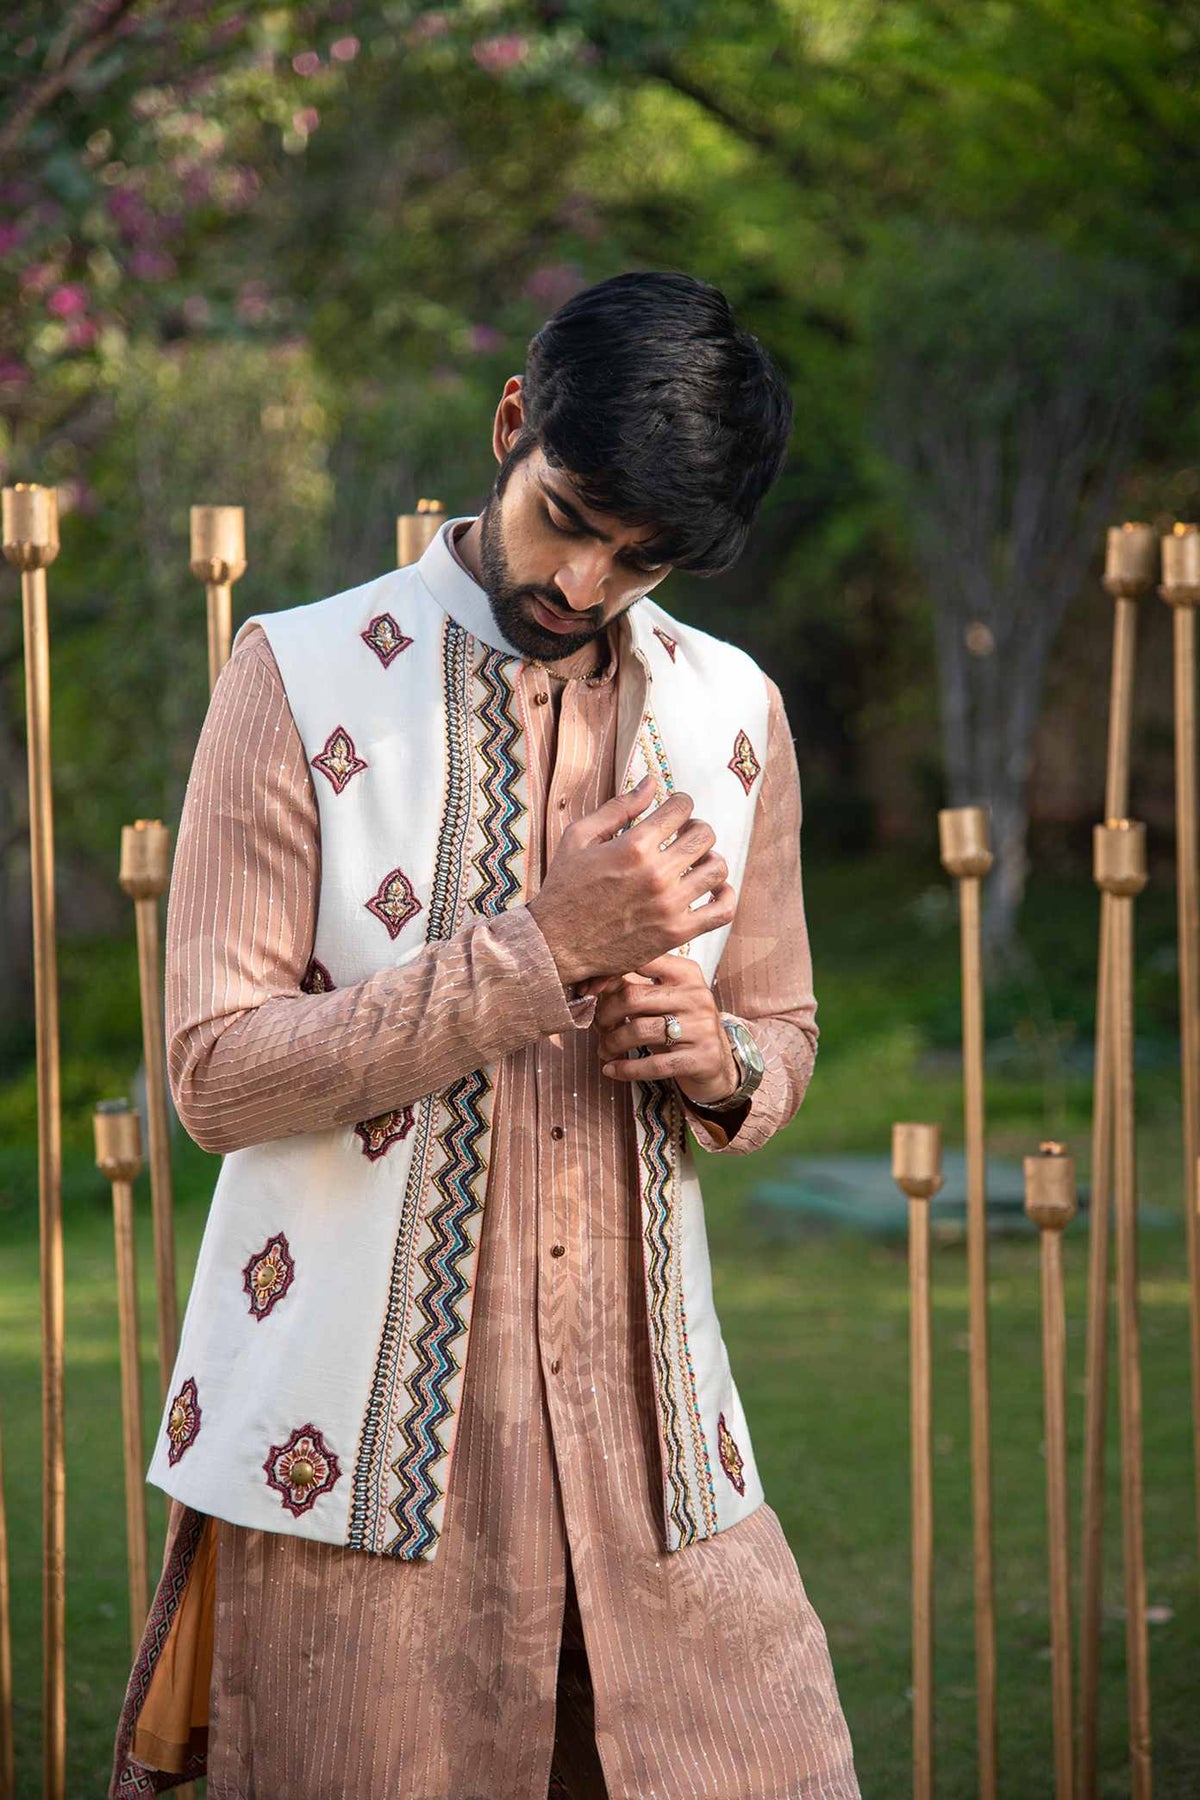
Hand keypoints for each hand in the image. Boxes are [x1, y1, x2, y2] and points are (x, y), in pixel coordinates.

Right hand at [527, 775, 735, 987]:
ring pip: (717, 869)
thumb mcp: (579, 837)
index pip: (681, 808)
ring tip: (695, 862)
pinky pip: (722, 911)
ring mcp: (670, 906)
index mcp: (634, 846)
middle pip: (704, 835)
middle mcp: (657, 874)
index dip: (679, 803)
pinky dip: (725, 896)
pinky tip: (712, 889)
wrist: (555, 944)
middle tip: (683, 835)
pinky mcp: (676, 933)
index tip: (673, 810)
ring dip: (709, 859)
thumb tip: (651, 783)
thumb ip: (618, 808)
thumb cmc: (564, 888)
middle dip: (695, 828)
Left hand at [592, 954, 741, 1106]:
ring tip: (604, 1050)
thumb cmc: (680, 1025)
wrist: (717, 1064)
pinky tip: (611, 1070)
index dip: (609, 974)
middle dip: (605, 1015)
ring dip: (612, 1043)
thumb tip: (593, 982)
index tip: (589, 989)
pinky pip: (654, 1064)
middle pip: (633, 998)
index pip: (642, 961)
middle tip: (598, 1027)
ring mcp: (701, 1028)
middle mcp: (697, 996)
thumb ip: (635, 985)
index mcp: (686, 973)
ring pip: (639, 1031)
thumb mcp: (664, 1000)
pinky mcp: (701, 1059)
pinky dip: (626, 1069)